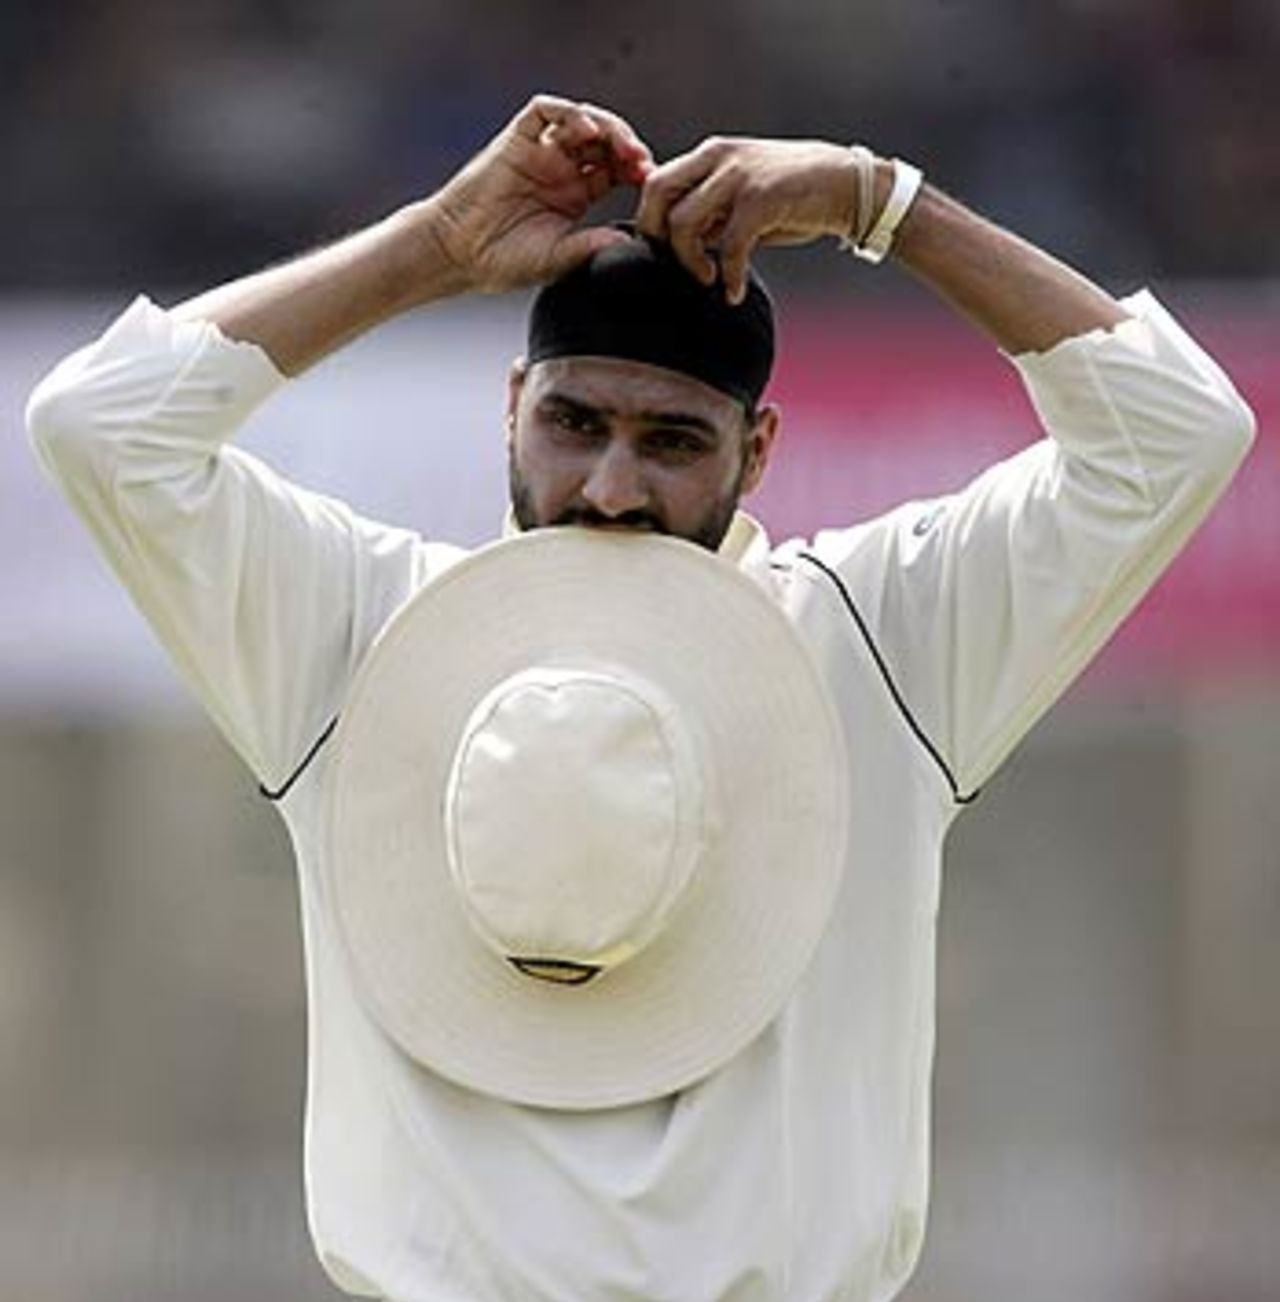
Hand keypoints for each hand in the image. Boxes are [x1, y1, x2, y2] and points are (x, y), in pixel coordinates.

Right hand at [429, 94, 653, 292]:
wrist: (458, 253)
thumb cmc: (503, 261)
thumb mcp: (559, 258)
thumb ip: (592, 246)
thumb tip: (630, 240)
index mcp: (576, 194)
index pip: (617, 170)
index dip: (636, 171)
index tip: (650, 185)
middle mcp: (561, 168)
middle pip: (605, 141)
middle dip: (628, 146)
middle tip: (642, 162)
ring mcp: (539, 152)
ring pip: (581, 121)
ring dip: (606, 127)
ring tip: (622, 145)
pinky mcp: (516, 140)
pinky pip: (544, 112)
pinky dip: (567, 113)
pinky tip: (584, 130)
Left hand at [634, 137, 861, 302]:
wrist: (846, 185)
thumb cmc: (793, 198)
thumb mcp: (741, 199)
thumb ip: (710, 215)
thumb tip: (678, 247)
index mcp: (710, 155)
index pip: (656, 182)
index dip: (651, 221)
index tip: (665, 252)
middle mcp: (719, 157)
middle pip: (657, 193)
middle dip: (656, 236)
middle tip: (674, 266)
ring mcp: (739, 175)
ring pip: (683, 222)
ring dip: (689, 261)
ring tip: (708, 279)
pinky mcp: (761, 198)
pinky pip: (729, 246)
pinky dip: (730, 276)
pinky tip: (734, 292)